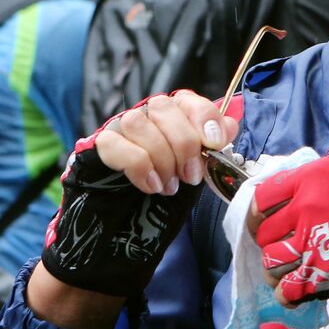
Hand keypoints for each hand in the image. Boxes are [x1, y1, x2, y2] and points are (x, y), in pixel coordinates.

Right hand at [40, 91, 238, 297]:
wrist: (124, 230)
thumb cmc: (163, 193)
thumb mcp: (194, 171)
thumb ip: (212, 147)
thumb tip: (231, 124)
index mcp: (172, 116)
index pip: (187, 98)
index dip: (203, 116)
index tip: (215, 143)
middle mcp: (144, 116)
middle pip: (163, 106)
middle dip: (183, 143)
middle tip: (190, 175)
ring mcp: (118, 129)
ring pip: (137, 122)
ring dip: (160, 157)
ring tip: (169, 185)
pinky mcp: (97, 147)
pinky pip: (114, 144)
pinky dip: (139, 166)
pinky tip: (151, 186)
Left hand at [247, 157, 328, 309]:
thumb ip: (317, 182)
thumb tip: (289, 196)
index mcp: (313, 178)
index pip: (262, 197)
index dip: (260, 214)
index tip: (266, 223)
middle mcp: (307, 205)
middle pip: (264, 232)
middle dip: (272, 243)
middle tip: (286, 249)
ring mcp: (313, 240)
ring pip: (270, 261)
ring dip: (278, 270)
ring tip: (291, 271)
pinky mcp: (322, 273)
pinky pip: (286, 289)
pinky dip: (288, 294)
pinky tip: (297, 291)